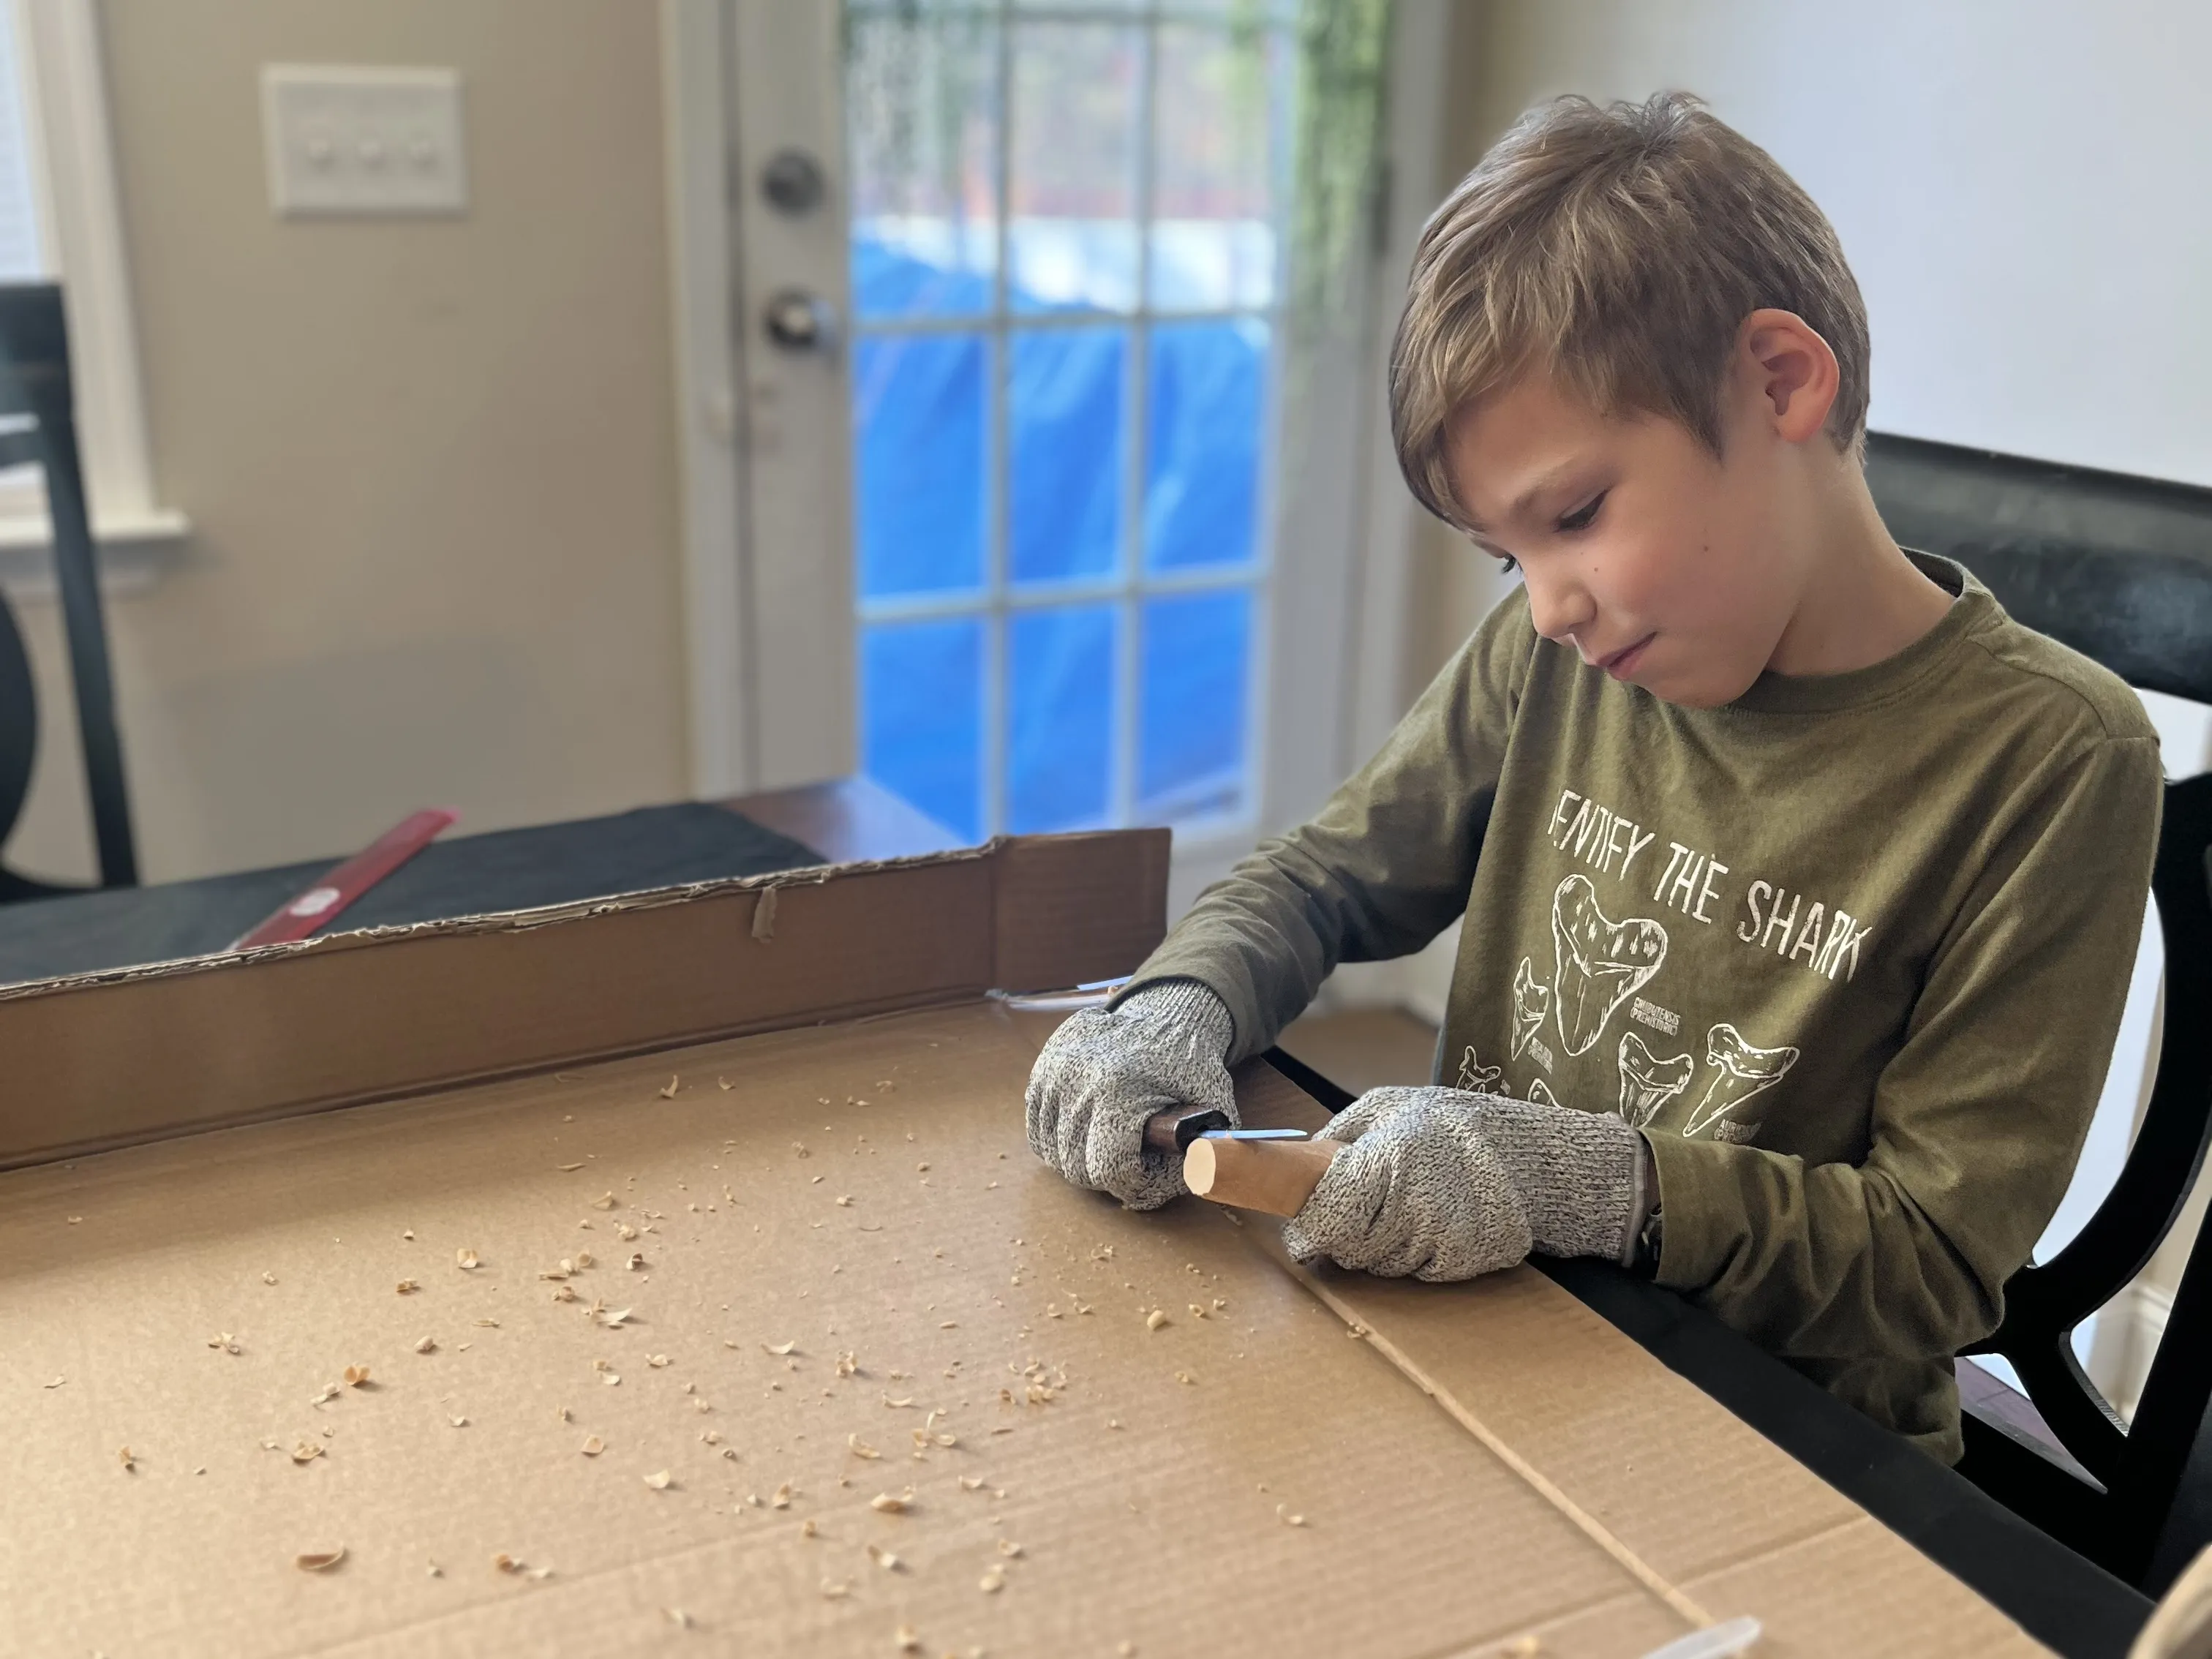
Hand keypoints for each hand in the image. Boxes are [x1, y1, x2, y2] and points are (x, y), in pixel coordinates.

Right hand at [1025, 979, 1237, 1208]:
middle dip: (1105, 1175)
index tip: (1146, 1175)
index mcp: (1118, 1089)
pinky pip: (1037, 1127)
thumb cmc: (1190, 1066)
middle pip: (1075, 1165)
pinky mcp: (1042, 1067)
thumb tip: (1173, 1189)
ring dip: (1079, 1159)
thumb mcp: (1212, 1108)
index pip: (1108, 1168)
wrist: (1167, 1015)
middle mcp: (1076, 1079)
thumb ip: (1198, 1156)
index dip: (1132, 1184)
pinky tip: (1086, 1128)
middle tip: (1129, 1160)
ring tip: (1107, 1143)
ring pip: (1051, 1151)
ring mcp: (1053, 1071)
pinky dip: (1058, 1139)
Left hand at [1282, 1086, 1642, 1280]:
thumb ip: (1342, 1133)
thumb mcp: (1389, 1105)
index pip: (1328, 1217)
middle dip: (1345, 1235)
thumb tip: (1301, 1160)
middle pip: (1351, 1248)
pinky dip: (1417, 1255)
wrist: (1533, 1153)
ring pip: (1382, 1265)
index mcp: (1388, 1161)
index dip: (1310, 1228)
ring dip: (1381, 1246)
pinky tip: (1433, 1222)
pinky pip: (1418, 1273)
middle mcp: (1414, 1205)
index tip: (1305, 1228)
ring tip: (1405, 1207)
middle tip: (1358, 1212)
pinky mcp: (1466, 1261)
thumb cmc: (1450, 1121)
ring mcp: (1443, 1238)